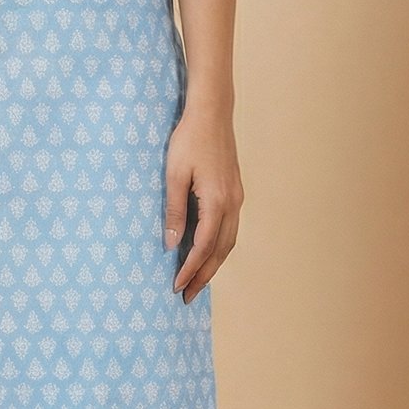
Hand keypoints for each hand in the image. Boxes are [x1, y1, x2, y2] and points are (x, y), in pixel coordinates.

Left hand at [164, 106, 244, 303]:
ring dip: (213, 263)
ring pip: (229, 241)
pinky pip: (230, 228)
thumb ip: (174, 211)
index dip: (191, 269)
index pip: (204, 246)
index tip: (177, 286)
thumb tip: (172, 243)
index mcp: (217, 201)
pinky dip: (219, 247)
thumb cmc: (189, 140)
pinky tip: (207, 251)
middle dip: (204, 275)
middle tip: (188, 296)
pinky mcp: (235, 191)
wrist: (211, 113)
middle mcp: (232, 203)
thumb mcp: (174, 175)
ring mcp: (236, 198)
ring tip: (197, 281)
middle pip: (221, 251)